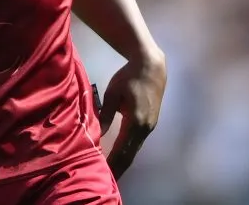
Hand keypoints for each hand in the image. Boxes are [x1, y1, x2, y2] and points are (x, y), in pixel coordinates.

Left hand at [98, 49, 166, 178]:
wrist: (151, 67)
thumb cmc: (129, 77)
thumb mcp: (112, 94)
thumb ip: (105, 115)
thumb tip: (97, 134)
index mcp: (135, 122)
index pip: (122, 149)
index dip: (112, 163)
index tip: (103, 172)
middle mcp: (145, 128)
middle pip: (130, 154)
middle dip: (118, 168)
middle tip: (107, 179)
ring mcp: (150, 127)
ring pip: (135, 149)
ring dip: (124, 161)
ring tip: (112, 171)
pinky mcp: (150, 123)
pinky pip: (137, 142)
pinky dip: (128, 151)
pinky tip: (121, 156)